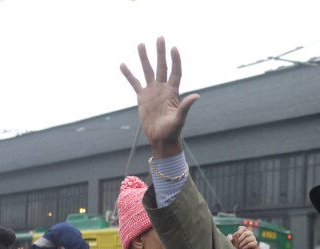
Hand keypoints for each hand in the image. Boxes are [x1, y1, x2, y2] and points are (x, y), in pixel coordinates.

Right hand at [121, 37, 200, 157]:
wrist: (161, 139)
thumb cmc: (173, 131)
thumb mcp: (180, 118)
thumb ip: (186, 106)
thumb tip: (197, 96)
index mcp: (173, 92)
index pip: (175, 72)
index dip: (175, 60)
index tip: (173, 48)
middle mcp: (163, 88)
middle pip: (162, 66)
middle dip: (160, 53)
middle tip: (160, 38)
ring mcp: (152, 92)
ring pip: (147, 71)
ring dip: (144, 58)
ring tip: (141, 44)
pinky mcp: (142, 98)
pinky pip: (134, 83)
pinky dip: (128, 75)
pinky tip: (123, 65)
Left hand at [227, 226, 257, 248]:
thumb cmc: (236, 246)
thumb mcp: (231, 242)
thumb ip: (229, 238)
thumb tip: (231, 238)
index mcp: (243, 231)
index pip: (243, 228)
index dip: (240, 231)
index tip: (237, 236)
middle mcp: (249, 233)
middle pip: (246, 233)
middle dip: (241, 238)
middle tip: (238, 243)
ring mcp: (253, 238)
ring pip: (248, 239)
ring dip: (242, 243)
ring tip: (240, 247)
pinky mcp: (255, 243)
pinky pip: (251, 243)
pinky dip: (246, 247)